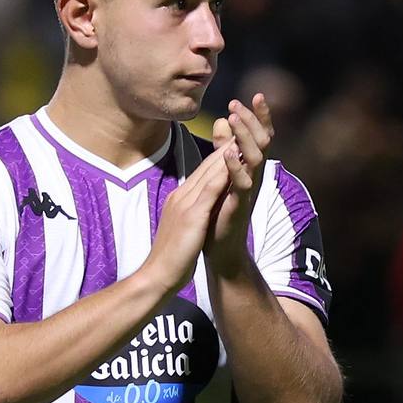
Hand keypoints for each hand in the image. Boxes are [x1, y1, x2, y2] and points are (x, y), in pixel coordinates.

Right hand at [138, 145, 232, 289]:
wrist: (156, 276)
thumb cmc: (169, 258)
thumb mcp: (181, 228)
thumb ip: (189, 214)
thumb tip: (197, 208)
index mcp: (179, 199)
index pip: (203, 172)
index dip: (220, 154)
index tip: (236, 140)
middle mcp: (181, 196)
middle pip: (207, 165)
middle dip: (226, 145)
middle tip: (244, 126)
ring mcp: (185, 203)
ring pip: (210, 172)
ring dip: (227, 152)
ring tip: (245, 134)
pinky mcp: (192, 215)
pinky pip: (210, 189)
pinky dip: (224, 172)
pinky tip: (237, 162)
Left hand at [206, 93, 274, 271]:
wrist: (218, 248)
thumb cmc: (219, 211)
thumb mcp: (220, 172)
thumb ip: (223, 147)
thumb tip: (221, 119)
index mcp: (250, 167)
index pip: (259, 136)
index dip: (260, 117)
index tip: (256, 95)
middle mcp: (254, 176)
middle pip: (262, 142)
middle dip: (251, 121)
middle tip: (238, 103)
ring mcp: (248, 190)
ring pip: (255, 158)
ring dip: (244, 137)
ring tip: (233, 119)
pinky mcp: (239, 205)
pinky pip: (242, 183)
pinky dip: (235, 166)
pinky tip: (227, 153)